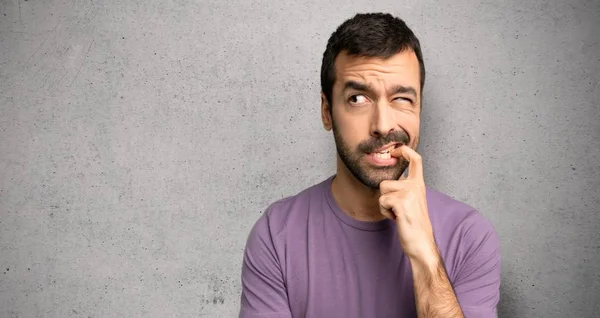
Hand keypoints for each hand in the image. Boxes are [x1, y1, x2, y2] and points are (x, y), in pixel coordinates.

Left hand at [379, 145, 436, 262]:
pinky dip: (385, 213)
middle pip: (386, 182)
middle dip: (385, 197)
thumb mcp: (413, 202)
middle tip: (398, 210)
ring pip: (382, 192)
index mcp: (419, 185)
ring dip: (385, 205)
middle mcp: (416, 186)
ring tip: (398, 214)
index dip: (404, 151)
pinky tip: (397, 219)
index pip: (415, 159)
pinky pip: (382, 202)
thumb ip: (406, 189)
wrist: (421, 244)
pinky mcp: (402, 203)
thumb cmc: (414, 225)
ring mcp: (409, 194)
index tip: (395, 151)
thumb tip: (389, 182)